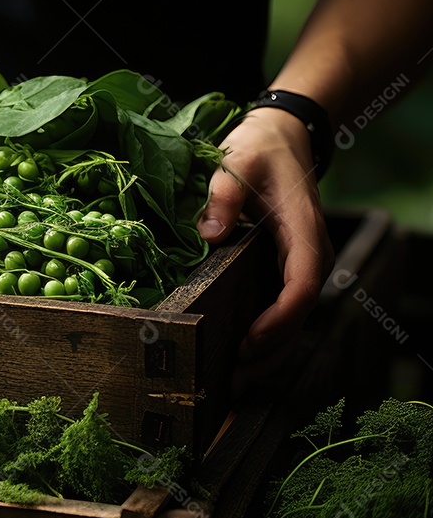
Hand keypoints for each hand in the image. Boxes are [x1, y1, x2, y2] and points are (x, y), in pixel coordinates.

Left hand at [196, 107, 333, 394]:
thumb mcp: (237, 161)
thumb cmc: (259, 148)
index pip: (302, 283)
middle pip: (300, 313)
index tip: (251, 340)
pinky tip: (241, 356)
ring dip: (270, 352)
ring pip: (294, 317)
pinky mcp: (286, 266)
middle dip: (271, 350)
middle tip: (234, 377)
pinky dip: (268, 335)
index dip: (280, 316)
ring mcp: (300, 262)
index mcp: (302, 230)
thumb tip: (209, 235)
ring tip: (235, 381)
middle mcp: (308, 252)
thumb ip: (222, 195)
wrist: (280, 136)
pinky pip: (283, 307)